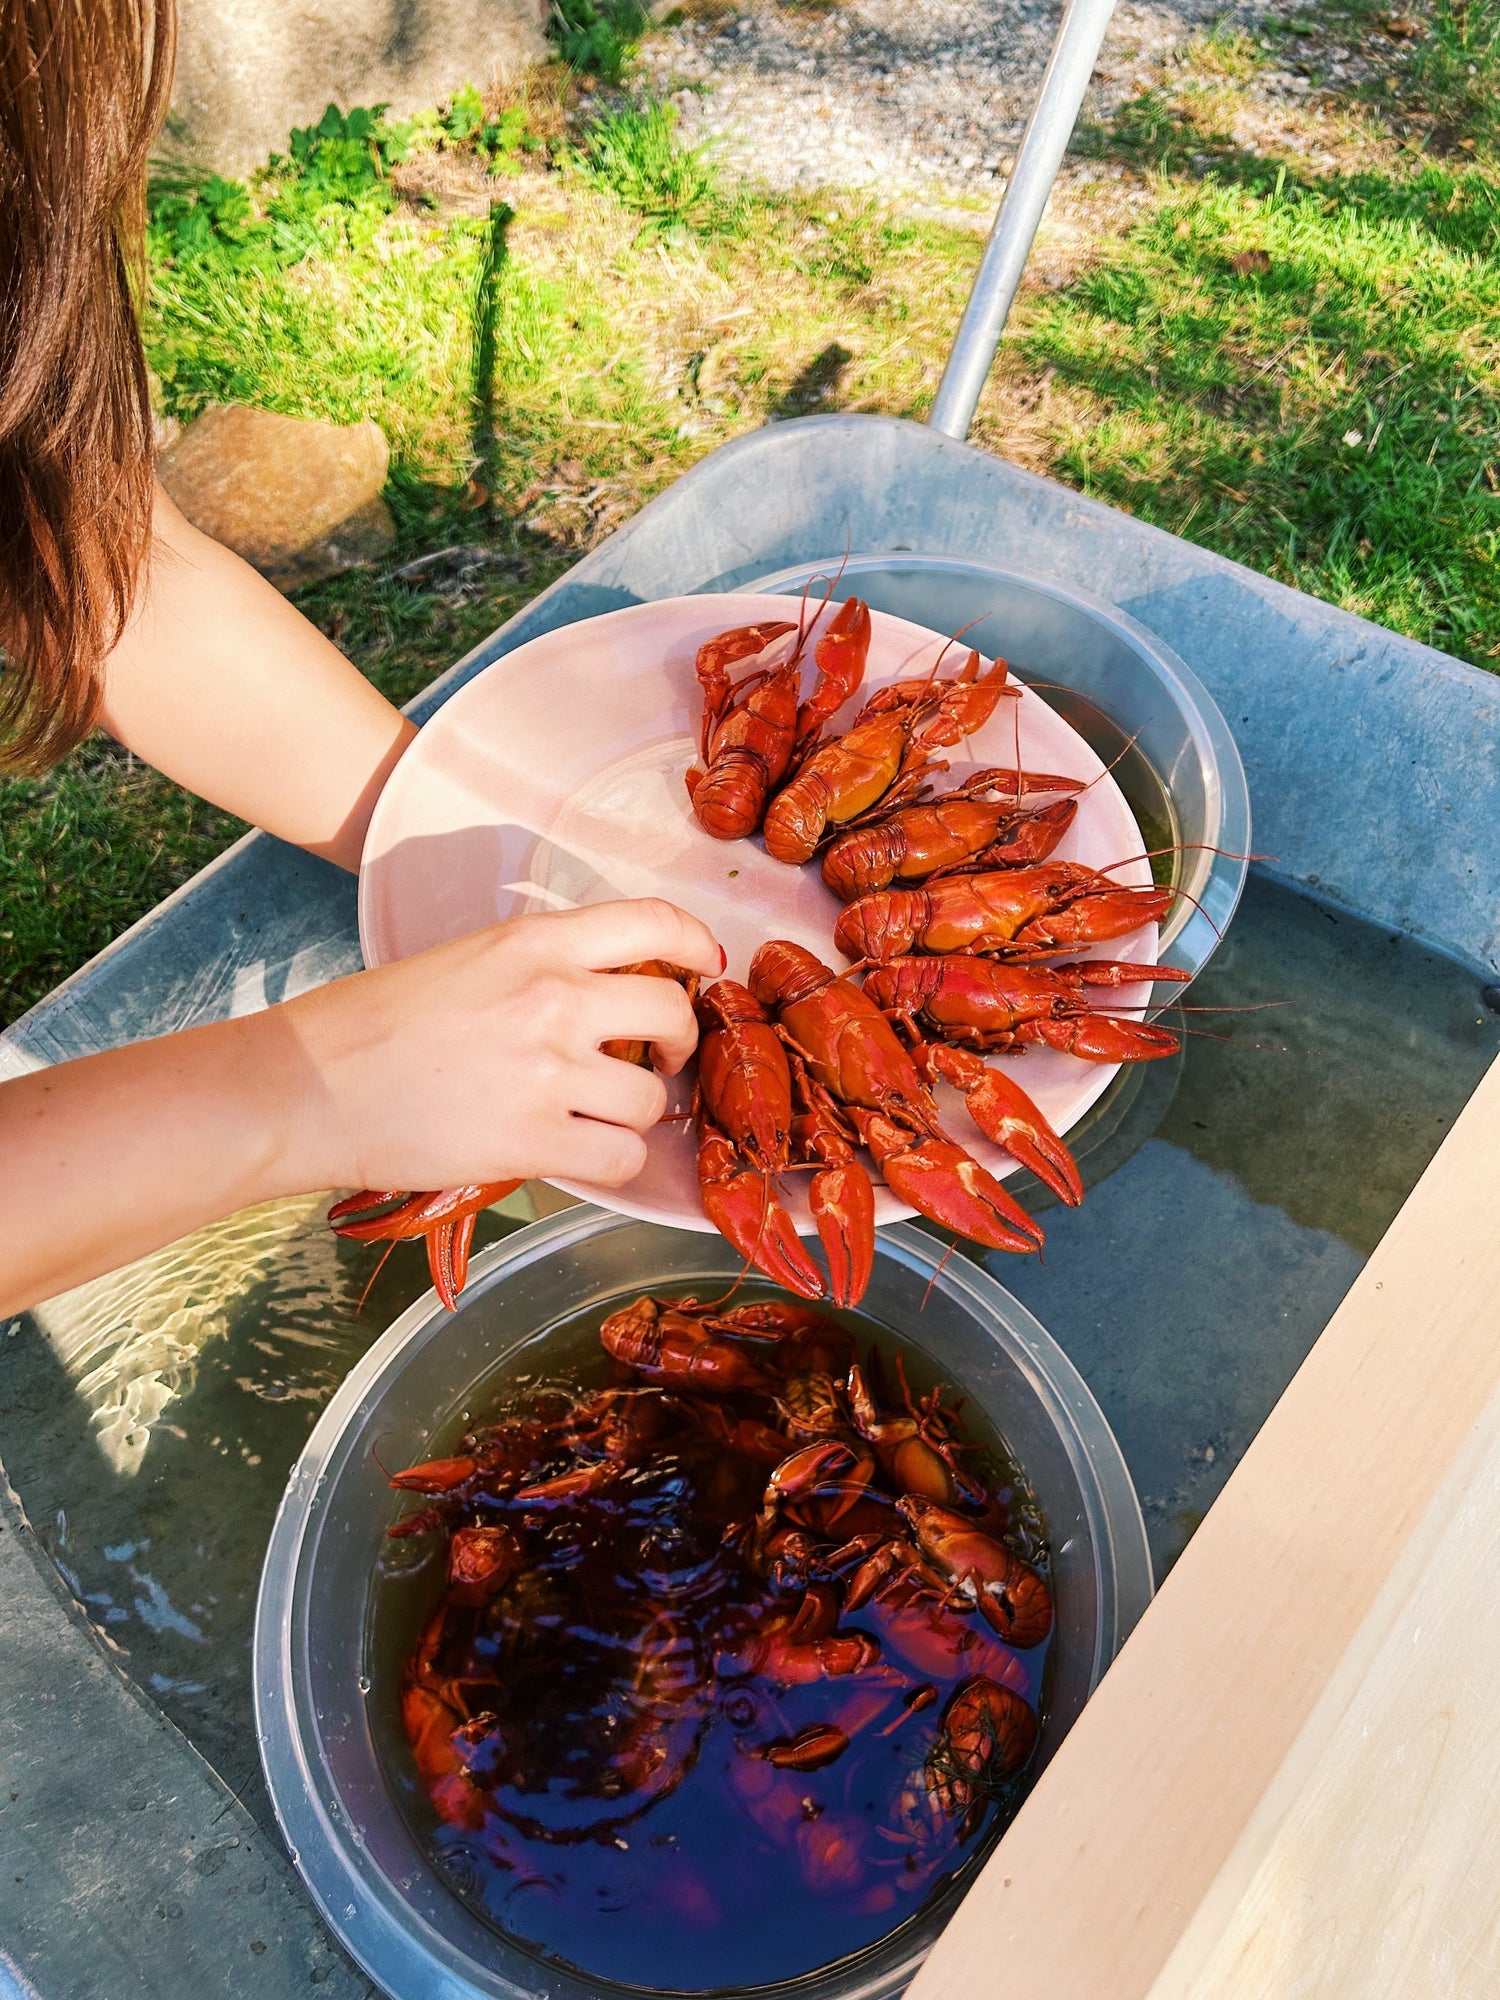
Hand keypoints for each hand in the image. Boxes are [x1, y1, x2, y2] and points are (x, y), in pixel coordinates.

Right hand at [279, 899, 722, 1193]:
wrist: (305, 1085)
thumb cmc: (370, 1025)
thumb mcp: (465, 962)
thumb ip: (540, 968)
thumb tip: (605, 996)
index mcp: (534, 943)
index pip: (653, 922)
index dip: (696, 944)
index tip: (705, 968)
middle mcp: (553, 997)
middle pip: (672, 1010)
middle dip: (681, 1040)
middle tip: (660, 1059)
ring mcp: (546, 1069)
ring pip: (650, 1097)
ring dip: (635, 1113)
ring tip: (597, 1115)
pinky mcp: (532, 1138)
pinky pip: (621, 1157)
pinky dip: (613, 1161)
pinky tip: (580, 1152)